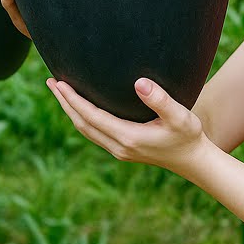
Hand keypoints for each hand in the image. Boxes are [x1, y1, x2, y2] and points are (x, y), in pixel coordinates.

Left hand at [46, 77, 210, 175]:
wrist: (193, 161)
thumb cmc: (189, 136)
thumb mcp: (180, 116)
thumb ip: (161, 100)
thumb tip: (139, 82)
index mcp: (128, 137)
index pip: (91, 116)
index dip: (73, 99)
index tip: (60, 82)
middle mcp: (118, 146)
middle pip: (81, 123)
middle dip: (64, 103)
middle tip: (50, 81)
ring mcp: (118, 150)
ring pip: (85, 129)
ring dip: (70, 110)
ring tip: (59, 91)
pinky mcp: (121, 149)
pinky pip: (93, 132)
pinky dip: (82, 117)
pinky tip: (80, 106)